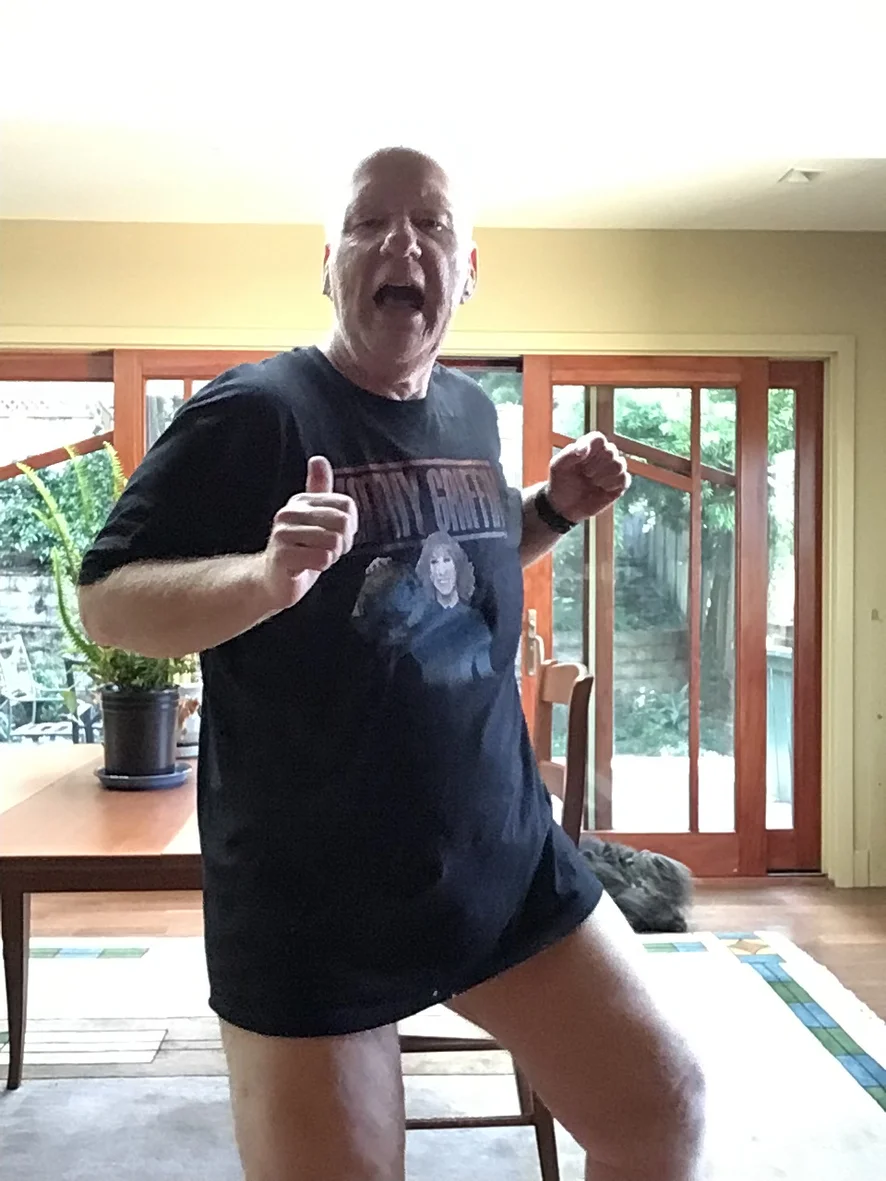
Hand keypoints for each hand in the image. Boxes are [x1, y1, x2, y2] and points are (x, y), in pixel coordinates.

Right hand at [261, 456, 357, 608]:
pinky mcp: (282, 555)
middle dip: (342, 543)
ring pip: (334, 542)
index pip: (346, 505)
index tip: (335, 536)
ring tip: (315, 558)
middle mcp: (289, 513)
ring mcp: (283, 533)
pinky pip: (322, 558)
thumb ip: (320, 491)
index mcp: (301, 501)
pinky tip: (307, 567)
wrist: (274, 581)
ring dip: (331, 556)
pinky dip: (321, 567)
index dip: (349, 526)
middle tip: (326, 551)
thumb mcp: (315, 518)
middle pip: (342, 522)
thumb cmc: (300, 551)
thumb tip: (318, 459)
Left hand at [547, 433, 629, 522]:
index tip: (581, 458)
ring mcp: (613, 469)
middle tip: (585, 474)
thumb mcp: (558, 466)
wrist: (564, 505)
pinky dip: (612, 485)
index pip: (599, 439)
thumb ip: (569, 453)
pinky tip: (601, 488)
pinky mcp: (619, 484)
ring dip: (604, 475)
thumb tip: (584, 449)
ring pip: (619, 464)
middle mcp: (604, 455)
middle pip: (611, 451)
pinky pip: (625, 479)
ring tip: (592, 482)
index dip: (591, 447)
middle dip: (596, 465)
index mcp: (589, 446)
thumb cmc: (560, 482)